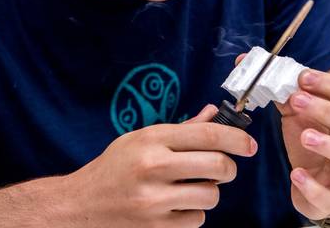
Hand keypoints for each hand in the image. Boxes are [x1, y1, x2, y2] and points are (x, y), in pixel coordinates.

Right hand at [62, 105, 257, 226]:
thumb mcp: (140, 139)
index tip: (249, 145)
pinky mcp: (155, 226)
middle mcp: (153, 166)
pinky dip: (192, 215)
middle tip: (223, 169)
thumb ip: (180, 129)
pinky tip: (175, 207)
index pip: (207, 134)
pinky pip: (196, 220)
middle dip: (229, 168)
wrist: (80, 205)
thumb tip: (214, 113)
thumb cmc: (113, 168)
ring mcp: (154, 200)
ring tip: (191, 189)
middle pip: (218, 165)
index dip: (236, 139)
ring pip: (211, 196)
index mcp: (151, 139)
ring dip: (209, 193)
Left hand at [234, 51, 329, 220]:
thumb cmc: (311, 143)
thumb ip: (278, 89)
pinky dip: (313, 186)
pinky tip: (296, 175)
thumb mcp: (297, 115)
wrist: (321, 186)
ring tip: (305, 136)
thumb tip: (244, 61)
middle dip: (326, 110)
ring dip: (329, 145)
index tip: (303, 76)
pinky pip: (329, 196)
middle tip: (297, 99)